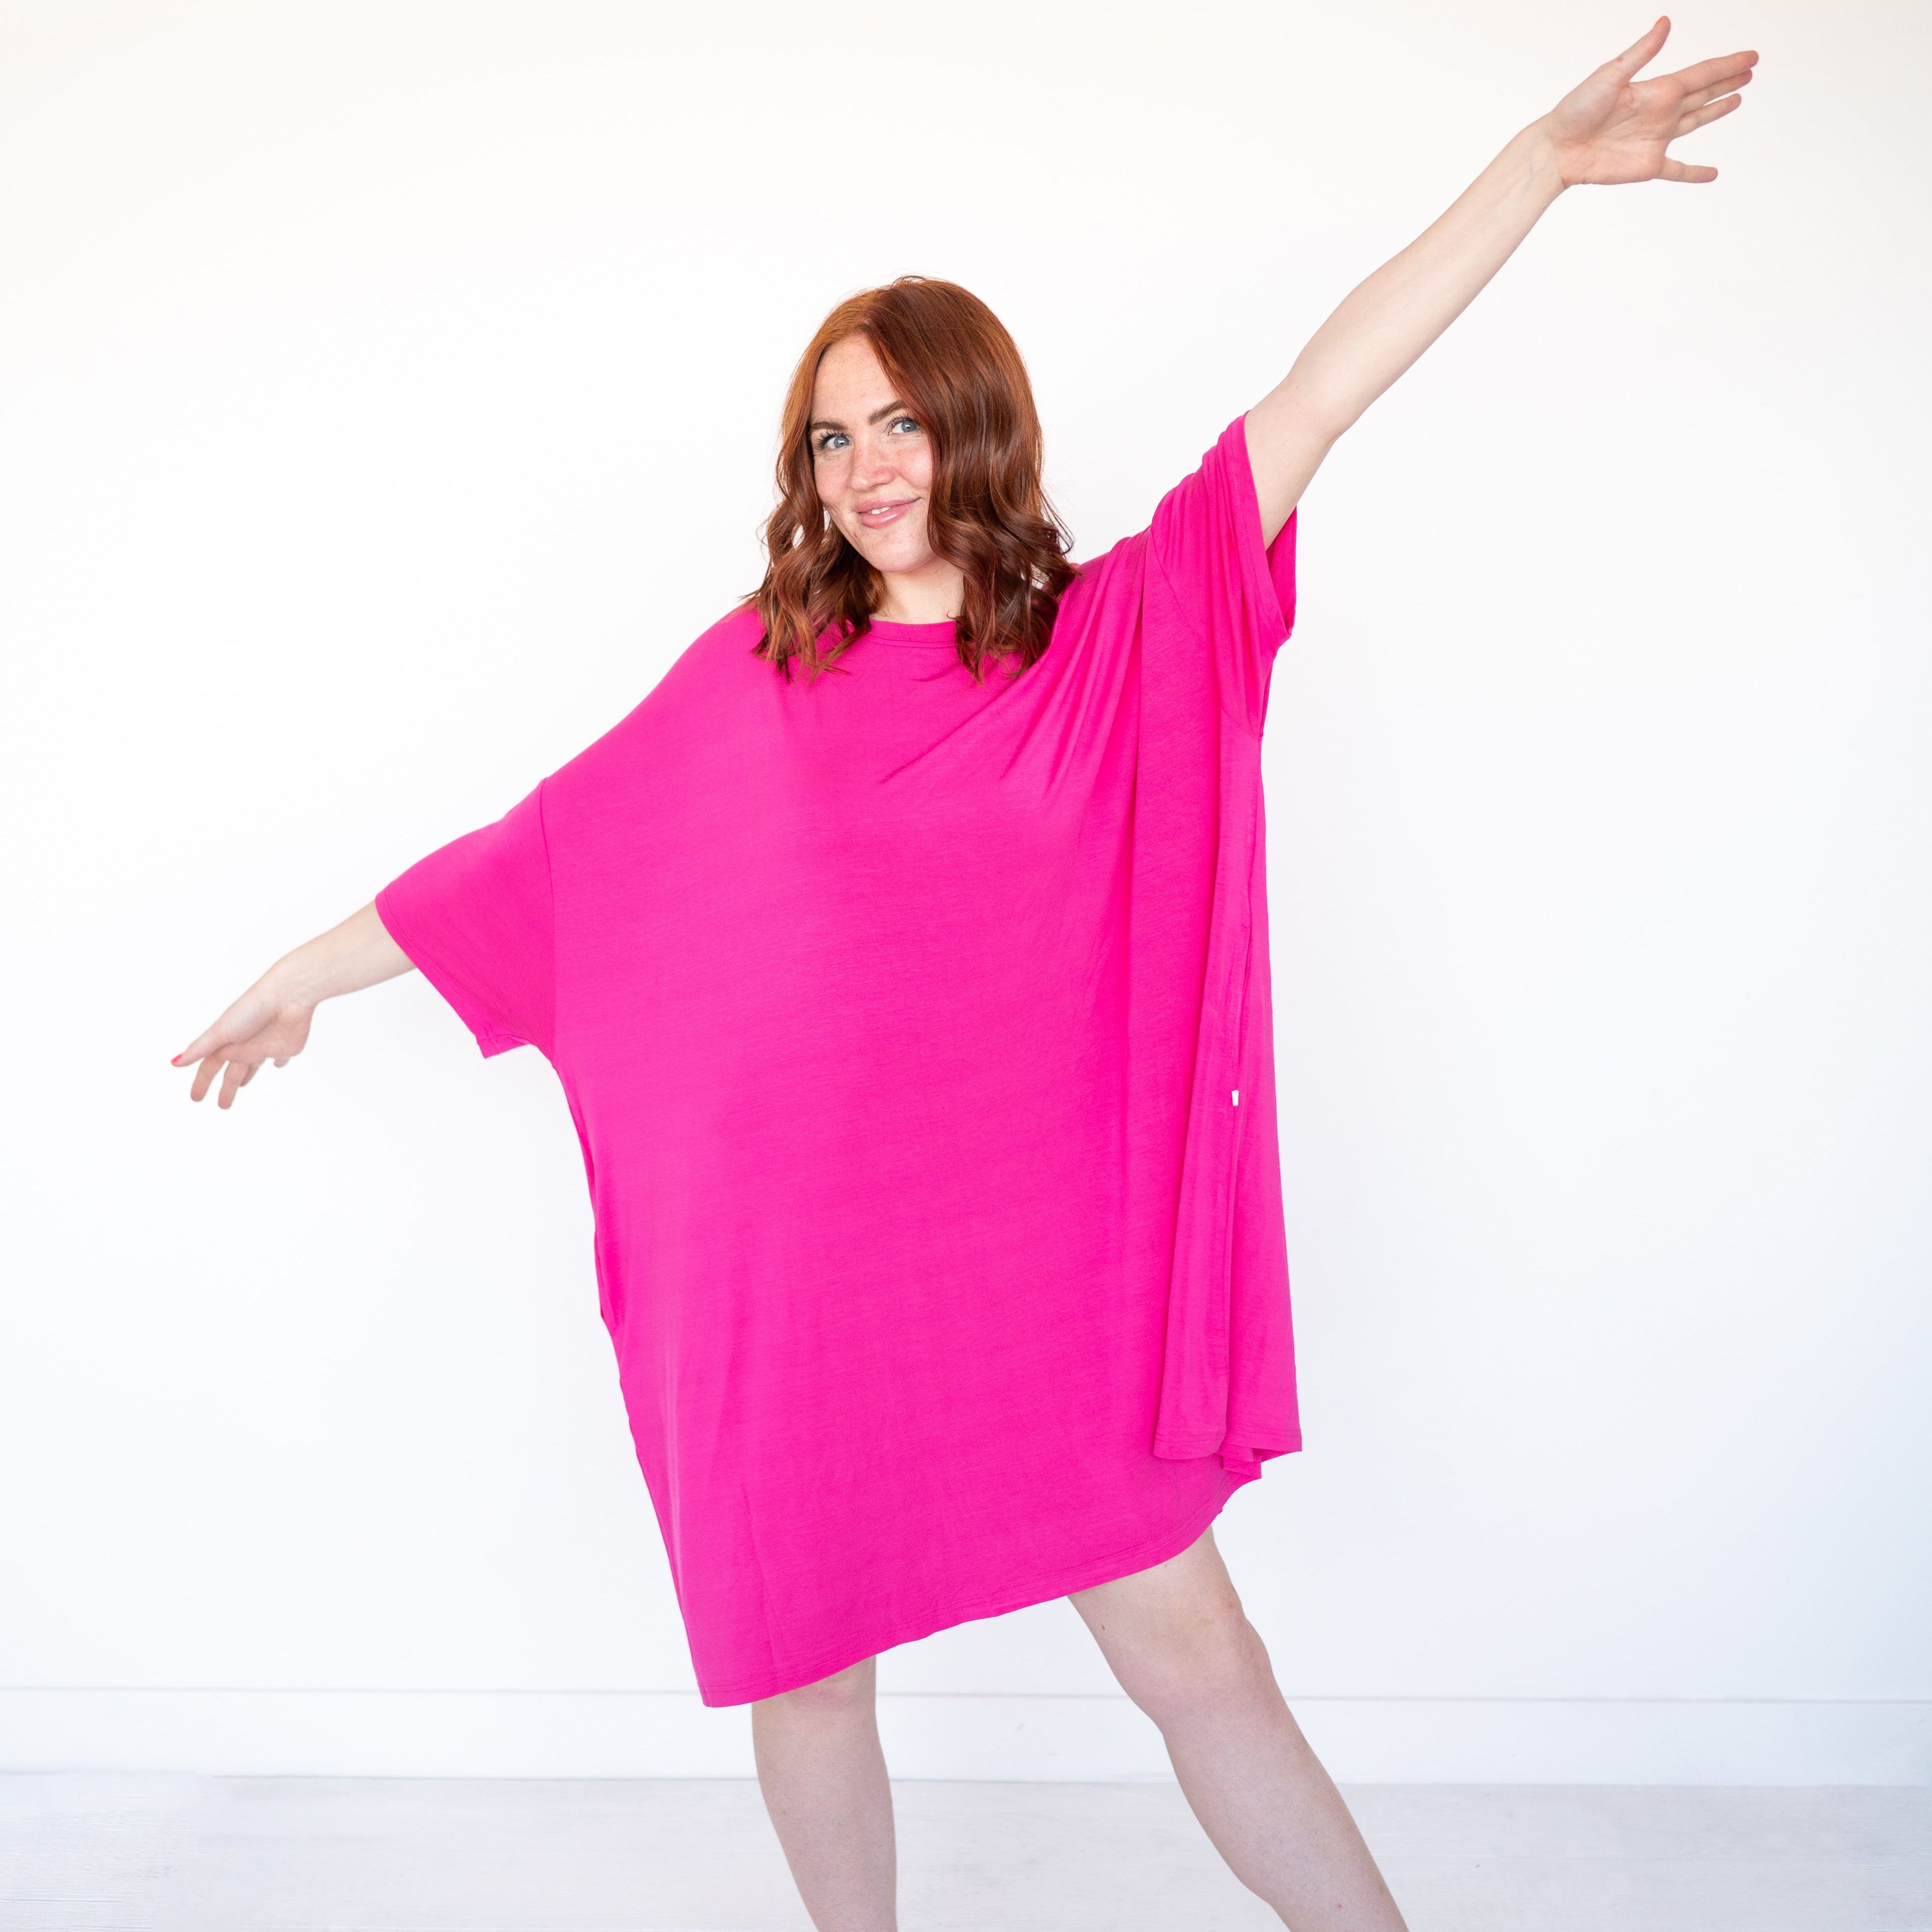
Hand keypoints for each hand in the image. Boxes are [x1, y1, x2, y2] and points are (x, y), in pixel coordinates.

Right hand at [173, 974, 316, 1108]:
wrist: (288, 997)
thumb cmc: (252, 1009)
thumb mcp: (221, 1031)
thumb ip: (200, 1048)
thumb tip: (174, 1063)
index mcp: (226, 1042)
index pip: (210, 1067)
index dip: (202, 1082)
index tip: (196, 1099)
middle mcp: (244, 1045)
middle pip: (232, 1071)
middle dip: (225, 1088)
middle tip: (222, 1106)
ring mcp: (265, 1046)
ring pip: (253, 1067)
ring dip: (246, 1077)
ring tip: (239, 1088)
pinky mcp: (286, 1047)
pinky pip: (282, 1058)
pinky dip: (279, 1063)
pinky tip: (277, 1065)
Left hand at [1542, 17, 1757, 187]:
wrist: (1557, 149)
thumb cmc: (1576, 108)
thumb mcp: (1610, 75)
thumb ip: (1641, 52)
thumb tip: (1665, 22)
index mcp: (1657, 88)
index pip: (1702, 73)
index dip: (1728, 65)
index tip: (1752, 56)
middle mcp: (1661, 111)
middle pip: (1704, 93)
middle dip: (1727, 81)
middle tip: (1751, 71)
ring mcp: (1657, 139)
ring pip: (1696, 122)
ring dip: (1717, 111)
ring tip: (1738, 99)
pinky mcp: (1648, 165)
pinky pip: (1678, 170)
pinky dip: (1695, 173)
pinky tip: (1712, 174)